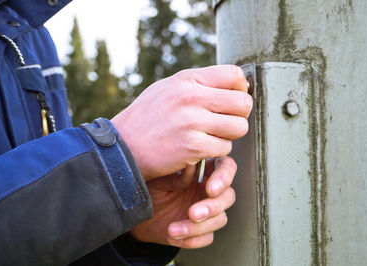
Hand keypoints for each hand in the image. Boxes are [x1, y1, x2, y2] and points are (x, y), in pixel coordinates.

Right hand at [111, 65, 251, 180]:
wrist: (122, 147)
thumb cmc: (147, 118)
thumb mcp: (168, 89)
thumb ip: (199, 84)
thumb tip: (235, 85)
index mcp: (187, 79)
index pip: (234, 75)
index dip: (240, 89)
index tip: (232, 100)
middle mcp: (191, 97)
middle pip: (243, 103)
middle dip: (238, 115)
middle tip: (223, 122)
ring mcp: (192, 122)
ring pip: (239, 128)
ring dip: (229, 136)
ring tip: (210, 136)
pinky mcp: (193, 146)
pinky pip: (225, 149)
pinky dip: (215, 152)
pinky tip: (199, 149)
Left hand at [129, 156, 236, 248]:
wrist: (137, 213)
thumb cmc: (150, 188)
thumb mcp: (161, 178)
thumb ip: (179, 175)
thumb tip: (193, 166)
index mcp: (204, 170)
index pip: (226, 166)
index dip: (225, 177)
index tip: (211, 190)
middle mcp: (208, 189)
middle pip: (228, 196)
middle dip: (212, 207)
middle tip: (193, 214)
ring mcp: (207, 211)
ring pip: (220, 219)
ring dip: (198, 228)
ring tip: (174, 229)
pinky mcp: (201, 230)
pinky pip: (208, 237)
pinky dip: (192, 240)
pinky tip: (175, 236)